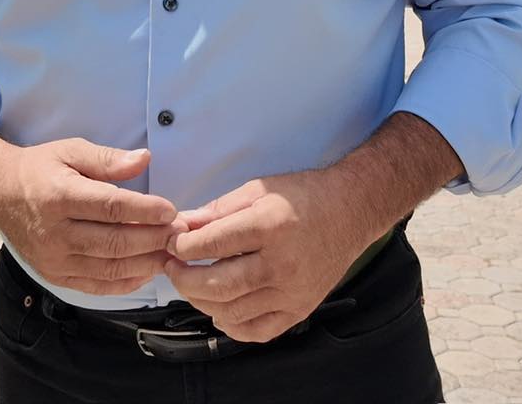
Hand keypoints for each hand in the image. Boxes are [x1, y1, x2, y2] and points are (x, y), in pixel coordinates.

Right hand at [0, 138, 185, 296]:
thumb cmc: (41, 168)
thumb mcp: (71, 151)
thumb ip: (108, 158)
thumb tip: (144, 159)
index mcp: (59, 196)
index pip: (111, 208)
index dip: (145, 211)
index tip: (171, 210)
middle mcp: (54, 232)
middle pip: (114, 242)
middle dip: (153, 239)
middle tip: (180, 234)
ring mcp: (53, 259)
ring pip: (109, 268)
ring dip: (145, 263)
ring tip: (171, 253)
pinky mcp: (54, 275)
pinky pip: (96, 286)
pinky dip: (126, 283)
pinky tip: (147, 271)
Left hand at [163, 170, 370, 342]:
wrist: (350, 211)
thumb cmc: (304, 196)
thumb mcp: (258, 190)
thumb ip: (217, 211)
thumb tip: (181, 227)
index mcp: (270, 226)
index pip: (211, 245)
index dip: (181, 246)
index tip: (171, 243)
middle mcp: (282, 264)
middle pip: (217, 285)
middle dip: (183, 278)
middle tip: (172, 267)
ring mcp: (292, 292)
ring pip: (232, 311)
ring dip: (201, 301)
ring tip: (192, 285)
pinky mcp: (299, 309)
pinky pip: (256, 331)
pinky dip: (231, 325)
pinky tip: (220, 308)